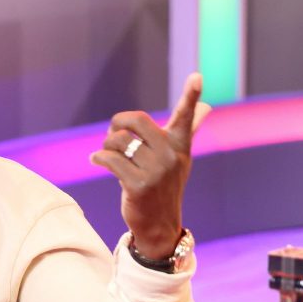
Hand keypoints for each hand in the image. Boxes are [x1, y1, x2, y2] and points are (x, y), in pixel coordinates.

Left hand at [89, 72, 210, 259]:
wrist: (159, 225)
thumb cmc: (164, 185)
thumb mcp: (178, 158)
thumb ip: (186, 132)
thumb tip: (205, 107)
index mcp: (180, 145)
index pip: (186, 117)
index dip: (191, 96)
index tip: (197, 76)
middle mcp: (171, 156)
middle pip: (137, 120)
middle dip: (118, 122)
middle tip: (112, 131)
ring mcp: (156, 171)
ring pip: (119, 141)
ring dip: (106, 145)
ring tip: (106, 153)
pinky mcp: (138, 185)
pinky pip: (110, 159)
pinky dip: (99, 158)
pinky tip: (96, 160)